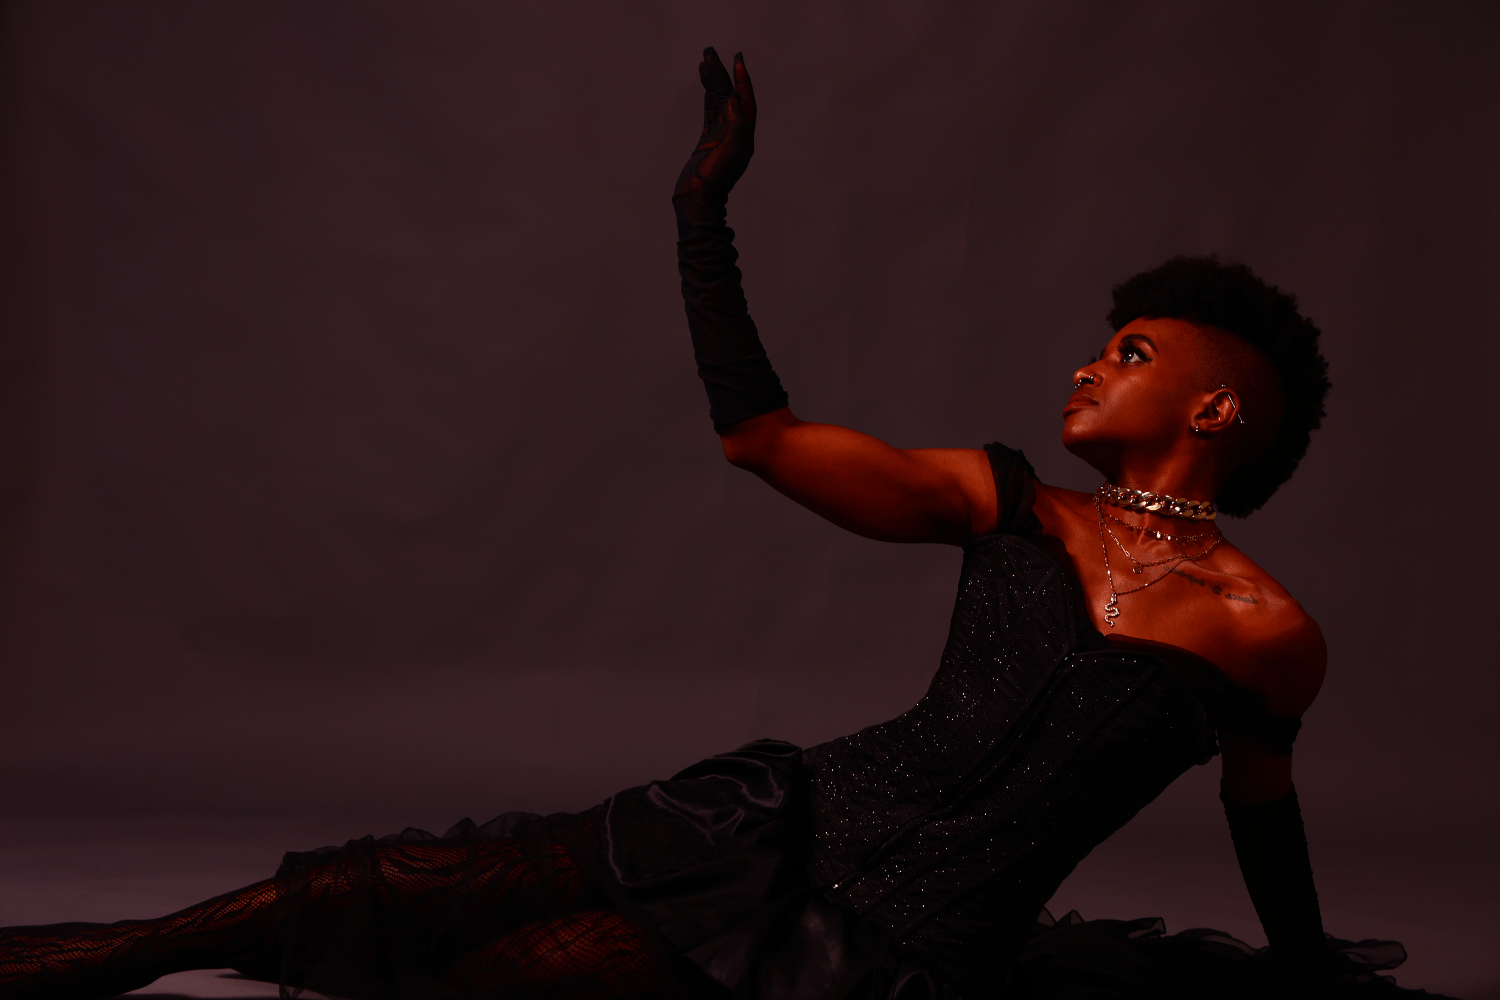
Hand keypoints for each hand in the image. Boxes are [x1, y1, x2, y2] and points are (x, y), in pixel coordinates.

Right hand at [673, 48, 756, 200]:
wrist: (698, 200)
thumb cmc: (714, 180)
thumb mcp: (729, 151)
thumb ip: (734, 123)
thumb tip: (732, 97)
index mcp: (744, 135)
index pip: (745, 100)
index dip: (742, 79)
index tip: (737, 58)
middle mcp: (735, 133)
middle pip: (729, 96)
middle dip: (722, 73)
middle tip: (711, 52)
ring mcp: (721, 137)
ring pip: (717, 102)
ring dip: (713, 82)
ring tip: (705, 61)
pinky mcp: (707, 141)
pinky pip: (709, 113)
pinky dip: (707, 97)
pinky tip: (705, 85)